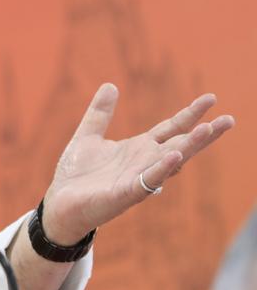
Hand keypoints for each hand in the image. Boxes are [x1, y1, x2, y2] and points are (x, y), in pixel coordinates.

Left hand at [41, 83, 233, 244]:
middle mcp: (143, 163)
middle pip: (179, 145)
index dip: (190, 114)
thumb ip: (100, 113)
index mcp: (138, 149)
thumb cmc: (77, 174)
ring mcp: (137, 180)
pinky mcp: (124, 195)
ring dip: (188, 148)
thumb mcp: (88, 136)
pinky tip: (175, 158)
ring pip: (169, 162)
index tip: (212, 98)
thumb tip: (111, 85)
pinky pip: (146, 182)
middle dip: (204, 134)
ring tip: (208, 130)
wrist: (60, 204)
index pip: (171, 128)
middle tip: (229, 120)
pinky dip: (161, 170)